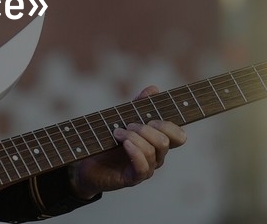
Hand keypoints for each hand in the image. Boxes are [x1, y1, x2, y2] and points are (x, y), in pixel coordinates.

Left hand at [68, 86, 185, 198]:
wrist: (88, 164)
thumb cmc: (108, 141)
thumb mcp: (122, 119)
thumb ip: (139, 106)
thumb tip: (154, 89)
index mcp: (157, 142)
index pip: (178, 136)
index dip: (171, 125)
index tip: (152, 118)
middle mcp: (156, 156)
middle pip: (166, 141)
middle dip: (147, 128)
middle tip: (129, 124)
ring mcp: (146, 168)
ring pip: (153, 151)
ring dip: (135, 137)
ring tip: (118, 132)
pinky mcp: (133, 178)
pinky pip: (143, 167)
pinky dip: (135, 152)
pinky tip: (125, 144)